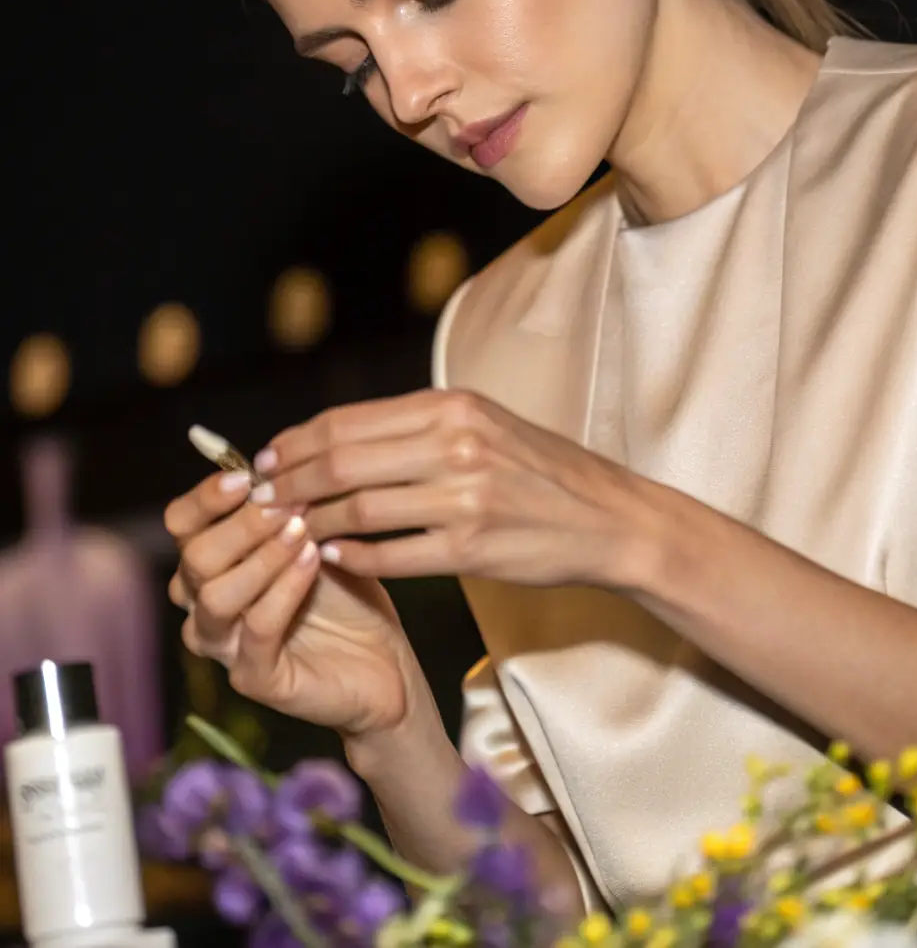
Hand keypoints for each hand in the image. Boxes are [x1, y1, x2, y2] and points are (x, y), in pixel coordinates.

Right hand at [164, 472, 416, 734]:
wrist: (383, 660)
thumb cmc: (344, 593)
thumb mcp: (317, 535)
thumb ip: (287, 506)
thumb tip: (270, 466)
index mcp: (212, 563)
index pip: (181, 524)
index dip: (206, 498)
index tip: (247, 478)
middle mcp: (205, 604)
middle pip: (194, 557)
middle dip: (242, 524)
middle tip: (288, 505)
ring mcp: (226, 646)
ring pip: (216, 596)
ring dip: (262, 556)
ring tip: (303, 531)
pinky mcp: (255, 679)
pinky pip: (256, 630)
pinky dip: (284, 590)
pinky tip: (312, 562)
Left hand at [251, 389, 646, 585]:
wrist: (608, 518)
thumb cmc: (541, 471)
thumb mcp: (483, 425)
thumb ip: (418, 427)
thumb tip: (340, 438)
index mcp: (451, 407)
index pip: (346, 422)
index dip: (294, 443)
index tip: (265, 462)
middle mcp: (454, 444)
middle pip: (340, 462)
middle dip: (289, 484)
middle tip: (260, 502)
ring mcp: (463, 497)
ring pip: (358, 509)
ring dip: (311, 523)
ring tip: (287, 532)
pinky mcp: (471, 547)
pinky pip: (391, 554)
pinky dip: (353, 556)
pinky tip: (334, 557)